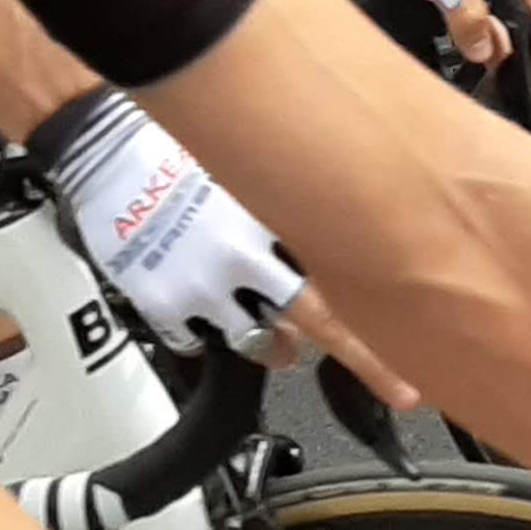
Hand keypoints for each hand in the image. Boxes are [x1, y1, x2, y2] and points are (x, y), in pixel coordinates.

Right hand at [27, 87, 419, 403]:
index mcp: (281, 216)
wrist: (108, 144)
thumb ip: (302, 195)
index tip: (422, 344)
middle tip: (401, 388)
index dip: (390, 313)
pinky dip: (211, 336)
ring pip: (261, 341)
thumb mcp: (259, 163)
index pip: (352, 274)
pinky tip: (213, 319)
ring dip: (280, 348)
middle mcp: (249, 259)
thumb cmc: (184, 141)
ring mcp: (204, 288)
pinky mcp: (163, 305)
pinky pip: (197, 341)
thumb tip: (349, 210)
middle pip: (321, 321)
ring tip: (287, 348)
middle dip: (365, 359)